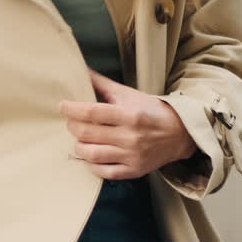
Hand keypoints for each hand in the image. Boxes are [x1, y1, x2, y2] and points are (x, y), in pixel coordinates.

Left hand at [58, 70, 197, 179]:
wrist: (180, 134)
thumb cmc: (151, 111)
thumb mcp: (129, 94)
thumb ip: (103, 84)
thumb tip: (81, 69)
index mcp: (129, 114)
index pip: (92, 112)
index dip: (72, 109)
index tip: (62, 106)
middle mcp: (130, 137)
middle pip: (88, 134)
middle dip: (72, 126)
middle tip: (71, 121)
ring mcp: (131, 156)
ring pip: (92, 154)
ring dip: (79, 146)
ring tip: (79, 139)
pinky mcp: (133, 171)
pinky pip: (104, 172)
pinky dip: (92, 165)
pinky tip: (91, 155)